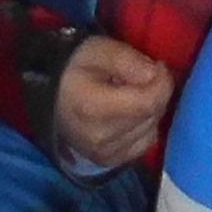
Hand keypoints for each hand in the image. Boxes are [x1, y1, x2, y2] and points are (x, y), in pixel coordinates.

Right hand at [50, 35, 175, 170]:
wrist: (48, 97)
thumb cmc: (73, 69)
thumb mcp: (98, 50)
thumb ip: (127, 60)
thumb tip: (155, 73)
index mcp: (93, 108)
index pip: (148, 102)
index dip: (162, 82)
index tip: (158, 66)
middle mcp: (100, 138)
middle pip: (152, 115)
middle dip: (156, 92)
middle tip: (140, 76)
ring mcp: (104, 153)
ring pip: (151, 128)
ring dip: (150, 109)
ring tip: (130, 94)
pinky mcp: (108, 161)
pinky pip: (144, 142)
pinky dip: (144, 126)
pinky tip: (128, 113)